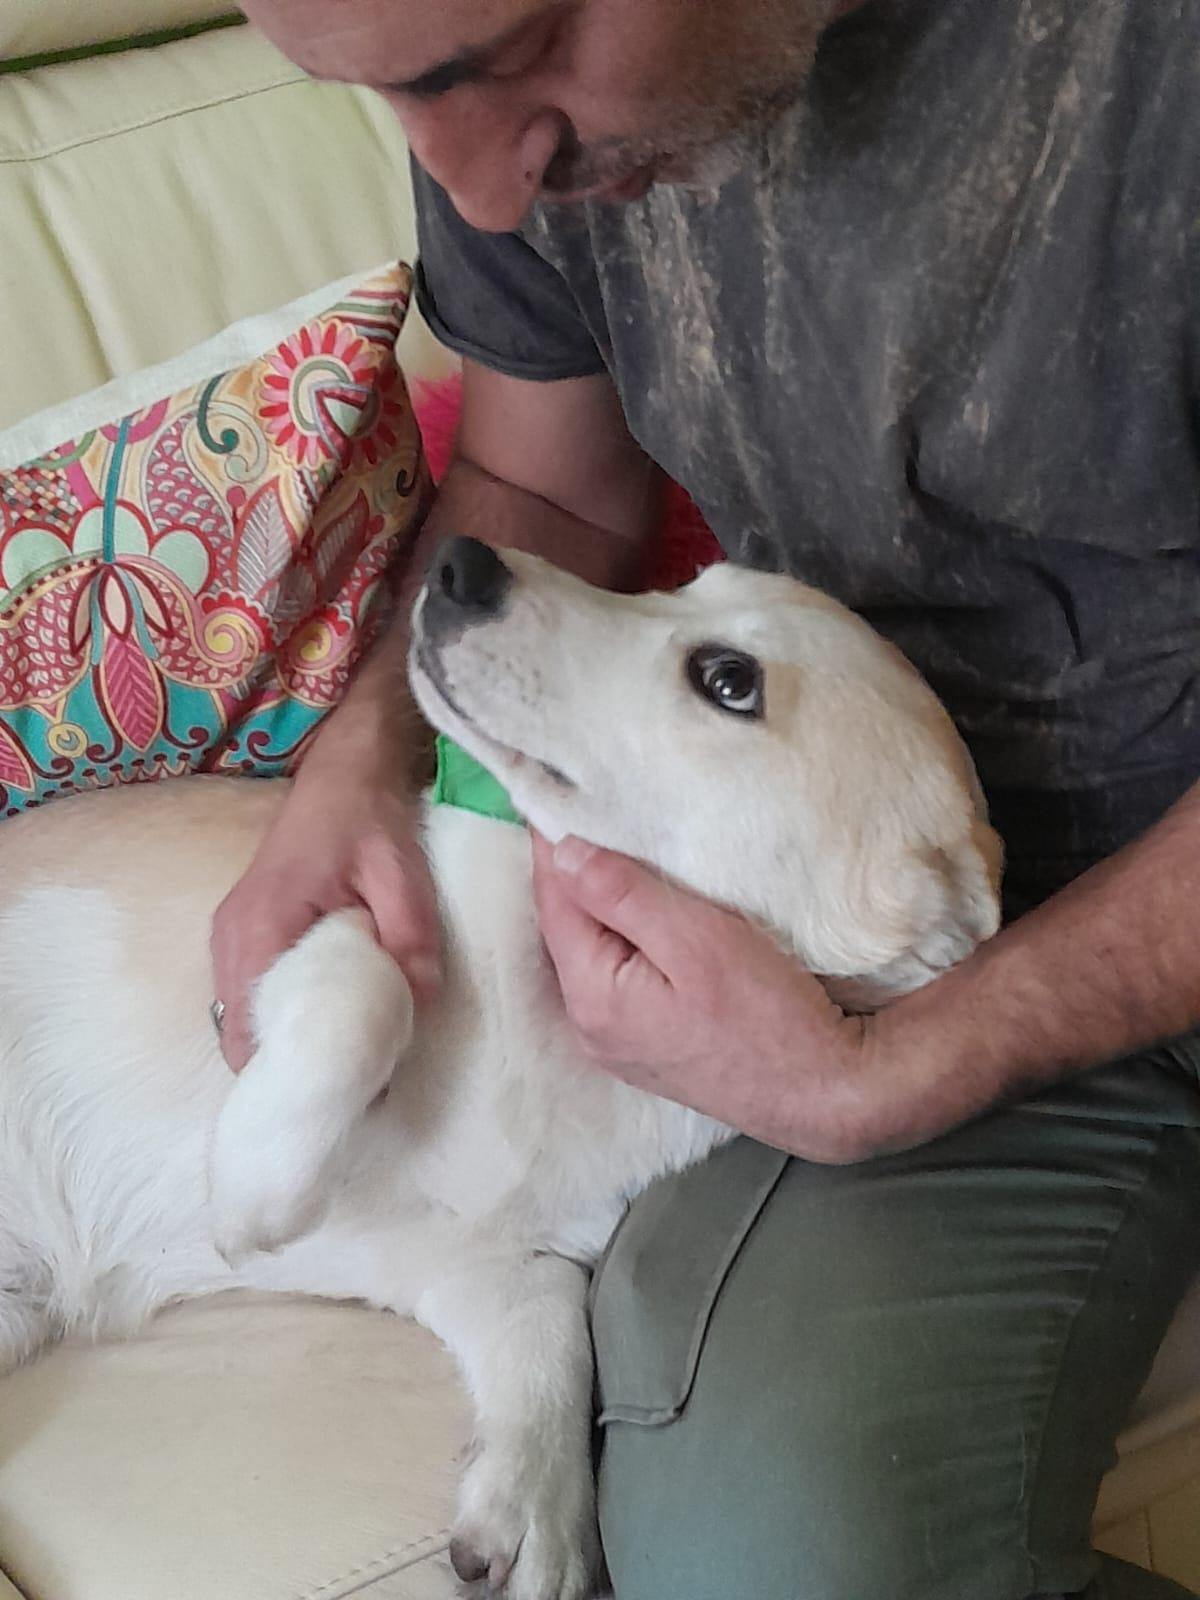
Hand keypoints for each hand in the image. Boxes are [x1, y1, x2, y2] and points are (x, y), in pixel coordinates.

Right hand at [211, 770, 440, 1070]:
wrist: (343, 770)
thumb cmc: (368, 817)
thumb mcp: (401, 874)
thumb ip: (410, 937)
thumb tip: (420, 1003)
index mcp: (261, 927)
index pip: (249, 1035)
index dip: (285, 1079)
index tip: (335, 1103)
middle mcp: (231, 938)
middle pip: (240, 1039)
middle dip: (287, 1074)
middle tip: (351, 1095)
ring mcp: (232, 935)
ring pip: (243, 1021)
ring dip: (284, 1049)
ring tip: (345, 1070)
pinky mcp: (246, 931)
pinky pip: (251, 997)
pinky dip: (281, 1022)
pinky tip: (327, 1029)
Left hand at [531, 834, 915, 1163]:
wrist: (825, 1090)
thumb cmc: (768, 1016)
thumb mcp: (696, 940)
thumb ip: (622, 895)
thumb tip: (562, 851)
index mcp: (592, 997)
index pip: (555, 900)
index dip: (552, 843)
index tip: (552, 789)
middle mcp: (590, 1025)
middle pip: (567, 926)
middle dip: (571, 869)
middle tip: (582, 805)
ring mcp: (617, 1040)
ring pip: (592, 948)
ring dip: (598, 900)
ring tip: (611, 844)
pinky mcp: (648, 1043)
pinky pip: (617, 972)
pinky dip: (622, 933)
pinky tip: (640, 907)